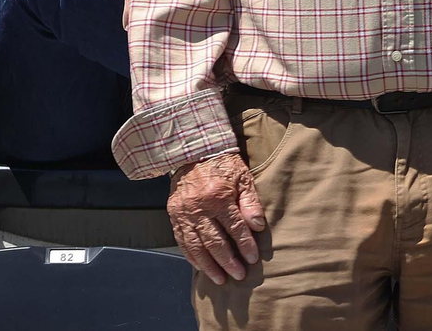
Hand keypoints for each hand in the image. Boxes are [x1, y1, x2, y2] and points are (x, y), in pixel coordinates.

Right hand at [168, 153, 266, 284]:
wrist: (194, 152)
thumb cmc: (224, 165)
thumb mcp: (243, 178)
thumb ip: (251, 203)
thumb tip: (257, 227)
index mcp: (218, 196)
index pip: (234, 228)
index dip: (245, 245)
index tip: (252, 260)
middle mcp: (199, 207)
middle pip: (214, 242)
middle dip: (228, 262)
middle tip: (238, 275)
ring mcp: (183, 213)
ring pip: (196, 247)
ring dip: (208, 266)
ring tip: (220, 279)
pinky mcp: (174, 215)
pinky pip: (182, 241)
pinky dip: (191, 257)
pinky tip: (201, 267)